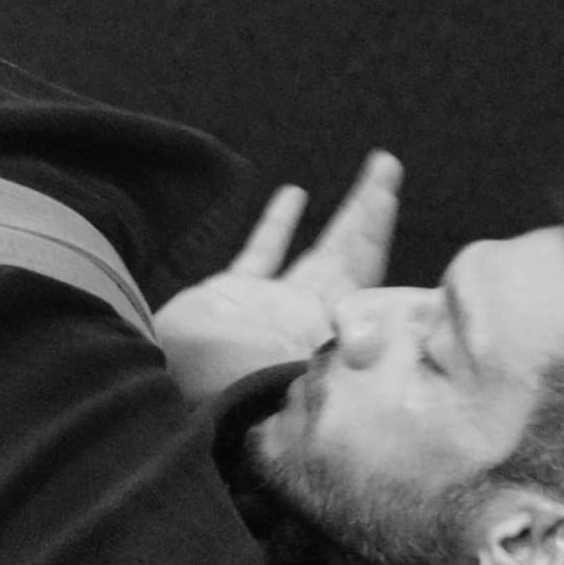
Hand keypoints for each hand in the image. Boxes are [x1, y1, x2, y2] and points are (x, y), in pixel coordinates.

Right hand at [150, 149, 401, 401]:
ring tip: (369, 173)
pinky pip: (263, 253)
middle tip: (388, 166)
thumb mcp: (304, 371)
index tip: (391, 194)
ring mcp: (275, 305)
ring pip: (321, 250)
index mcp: (334, 333)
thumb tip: (376, 335)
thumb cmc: (243, 390)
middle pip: (354, 255)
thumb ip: (338, 347)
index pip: (371, 276)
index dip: (379, 233)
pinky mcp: (234, 295)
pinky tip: (294, 195)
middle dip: (372, 212)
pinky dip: (278, 225)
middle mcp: (313, 316)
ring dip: (346, 214)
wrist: (172, 398)